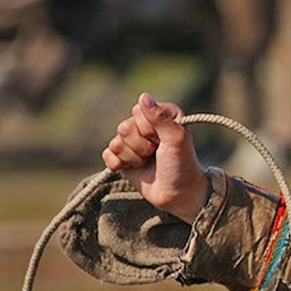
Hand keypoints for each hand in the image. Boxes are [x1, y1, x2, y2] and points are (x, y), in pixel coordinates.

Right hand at [102, 93, 208, 223]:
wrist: (178, 194)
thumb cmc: (182, 165)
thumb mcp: (176, 138)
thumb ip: (160, 117)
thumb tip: (143, 96)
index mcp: (160, 114)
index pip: (138, 111)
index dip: (148, 128)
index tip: (162, 140)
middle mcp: (145, 125)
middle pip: (124, 127)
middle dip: (140, 145)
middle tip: (155, 153)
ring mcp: (133, 142)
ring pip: (115, 142)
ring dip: (132, 157)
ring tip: (147, 161)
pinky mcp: (123, 158)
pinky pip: (108, 154)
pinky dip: (119, 164)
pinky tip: (133, 168)